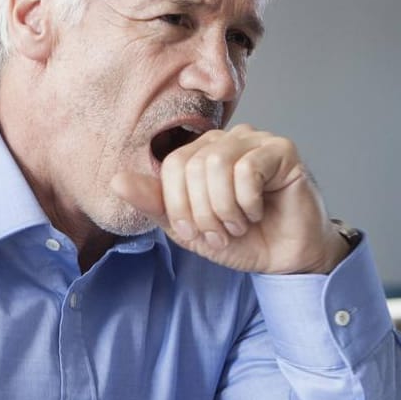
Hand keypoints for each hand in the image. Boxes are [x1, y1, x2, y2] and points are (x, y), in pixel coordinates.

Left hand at [110, 124, 347, 274]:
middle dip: (202, 212)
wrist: (284, 259)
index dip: (178, 205)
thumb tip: (116, 181)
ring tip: (238, 225)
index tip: (194, 232)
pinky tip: (257, 212)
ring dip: (225, 208)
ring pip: (217, 163)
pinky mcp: (282, 150)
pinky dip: (247, 202)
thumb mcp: (188, 229)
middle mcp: (227, 140)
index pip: (171, 165)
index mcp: (201, 153)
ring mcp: (255, 141)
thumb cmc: (242, 240)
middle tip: (220, 233)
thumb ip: (154, 204)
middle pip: (192, 165)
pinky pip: (248, 169)